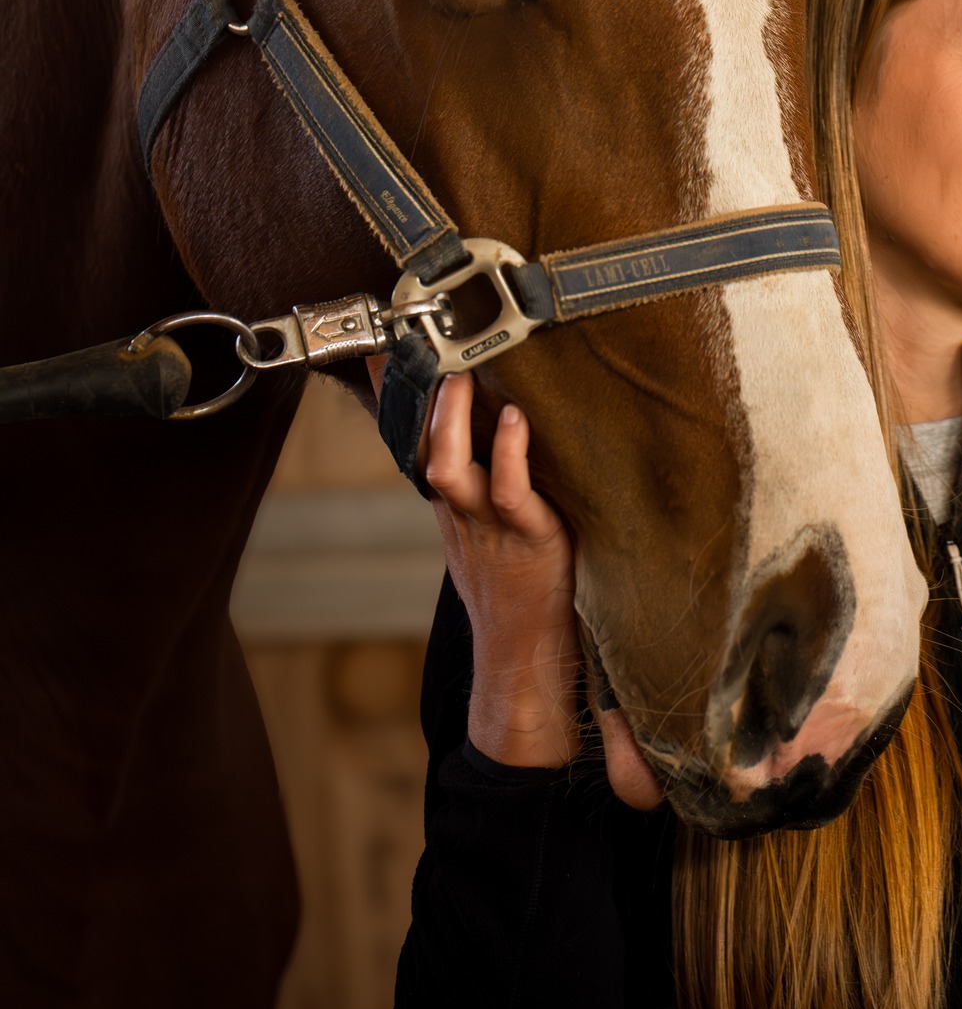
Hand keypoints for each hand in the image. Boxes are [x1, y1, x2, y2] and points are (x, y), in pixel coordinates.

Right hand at [363, 361, 664, 803]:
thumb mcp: (494, 528)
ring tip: (461, 372)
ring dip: (451, 420)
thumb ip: (492, 479)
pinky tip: (519, 422)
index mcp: (452, 505)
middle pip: (420, 446)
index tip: (382, 346)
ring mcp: (490, 528)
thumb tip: (505, 426)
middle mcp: (461, 512)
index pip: (412, 438)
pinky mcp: (532, 541)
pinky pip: (511, 495)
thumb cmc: (525, 587)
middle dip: (416, 397)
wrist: (529, 664)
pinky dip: (512, 456)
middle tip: (421, 344)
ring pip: (451, 468)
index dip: (396, 395)